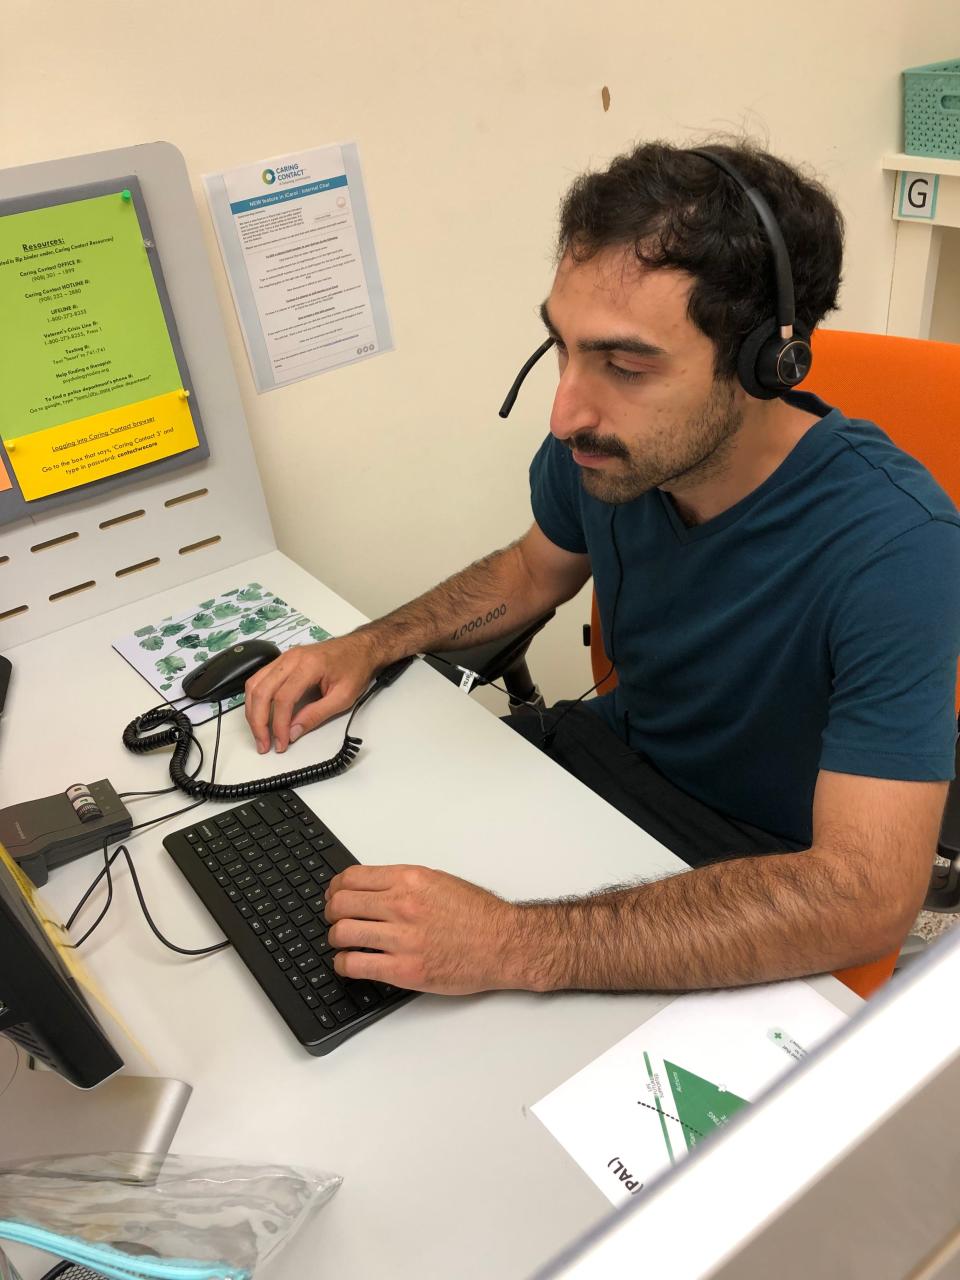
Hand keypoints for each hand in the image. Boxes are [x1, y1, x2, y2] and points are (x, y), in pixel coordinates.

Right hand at [243, 634, 377, 753]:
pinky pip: (259, 679)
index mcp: (309, 665)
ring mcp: (284, 657)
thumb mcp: (343, 697)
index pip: (283, 698)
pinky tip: (259, 714)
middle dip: (258, 721)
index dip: (279, 724)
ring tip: (259, 733)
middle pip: (262, 691)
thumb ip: (316, 715)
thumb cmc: (355, 668)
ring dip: (252, 711)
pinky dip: (255, 699)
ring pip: (254, 684)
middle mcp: (291, 658)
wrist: (360, 648)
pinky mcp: (282, 661)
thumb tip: (293, 732)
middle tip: (264, 743)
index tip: (281, 742)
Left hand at [324, 864, 520, 994]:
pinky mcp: (405, 969)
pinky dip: (344, 965)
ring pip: (342, 933)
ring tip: (342, 943)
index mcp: (410, 879)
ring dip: (335, 939)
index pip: (351, 878)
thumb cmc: (478, 915)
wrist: (504, 943)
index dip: (335, 888)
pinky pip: (356, 965)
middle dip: (330, 913)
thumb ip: (404, 883)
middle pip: (341, 904)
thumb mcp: (439, 881)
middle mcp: (402, 905)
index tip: (334, 896)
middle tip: (334, 920)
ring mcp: (402, 938)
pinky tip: (349, 964)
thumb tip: (372, 888)